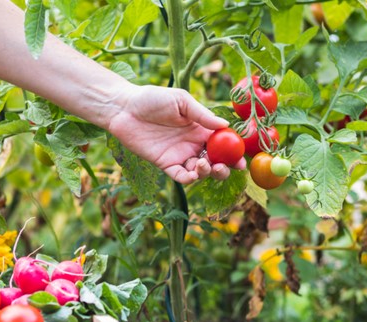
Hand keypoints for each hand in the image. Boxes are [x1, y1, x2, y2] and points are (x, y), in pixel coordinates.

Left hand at [107, 85, 246, 183]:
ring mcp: (180, 155)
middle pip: (215, 161)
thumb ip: (202, 115)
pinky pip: (180, 177)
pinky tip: (193, 173)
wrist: (125, 108)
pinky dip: (189, 179)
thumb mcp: (181, 101)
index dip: (234, 153)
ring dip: (207, 172)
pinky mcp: (165, 164)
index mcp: (201, 128)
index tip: (241, 159)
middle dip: (224, 168)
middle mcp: (193, 144)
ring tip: (203, 164)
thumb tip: (225, 125)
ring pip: (200, 172)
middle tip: (225, 167)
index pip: (223, 144)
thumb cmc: (153, 99)